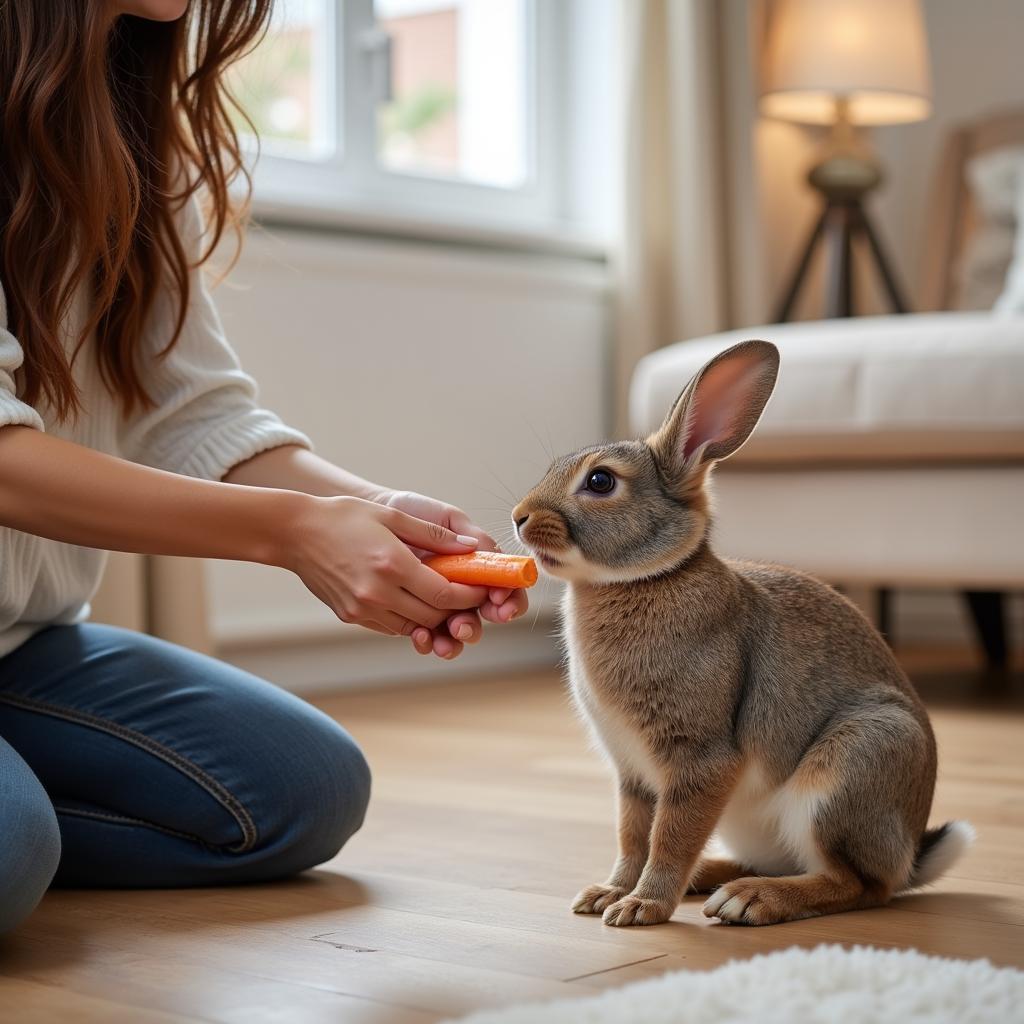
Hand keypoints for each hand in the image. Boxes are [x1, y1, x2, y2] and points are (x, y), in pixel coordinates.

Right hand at [284, 495, 488, 638]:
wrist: (295, 533)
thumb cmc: (345, 517)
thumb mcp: (392, 516)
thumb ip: (433, 535)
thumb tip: (470, 548)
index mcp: (392, 565)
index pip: (445, 594)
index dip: (469, 596)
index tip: (480, 588)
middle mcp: (377, 593)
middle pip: (433, 615)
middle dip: (455, 608)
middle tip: (464, 593)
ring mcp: (362, 609)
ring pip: (413, 625)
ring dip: (431, 615)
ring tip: (439, 596)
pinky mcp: (351, 616)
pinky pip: (391, 625)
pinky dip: (408, 617)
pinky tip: (410, 598)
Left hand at [382, 490, 529, 658]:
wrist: (374, 516)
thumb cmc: (415, 512)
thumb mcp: (446, 517)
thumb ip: (470, 534)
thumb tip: (488, 555)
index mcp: (478, 567)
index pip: (506, 588)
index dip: (511, 600)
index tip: (499, 601)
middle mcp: (464, 590)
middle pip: (482, 620)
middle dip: (475, 627)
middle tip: (462, 626)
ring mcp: (441, 606)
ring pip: (457, 635)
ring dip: (455, 642)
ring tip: (444, 640)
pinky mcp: (416, 617)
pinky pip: (429, 638)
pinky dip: (428, 642)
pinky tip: (422, 636)